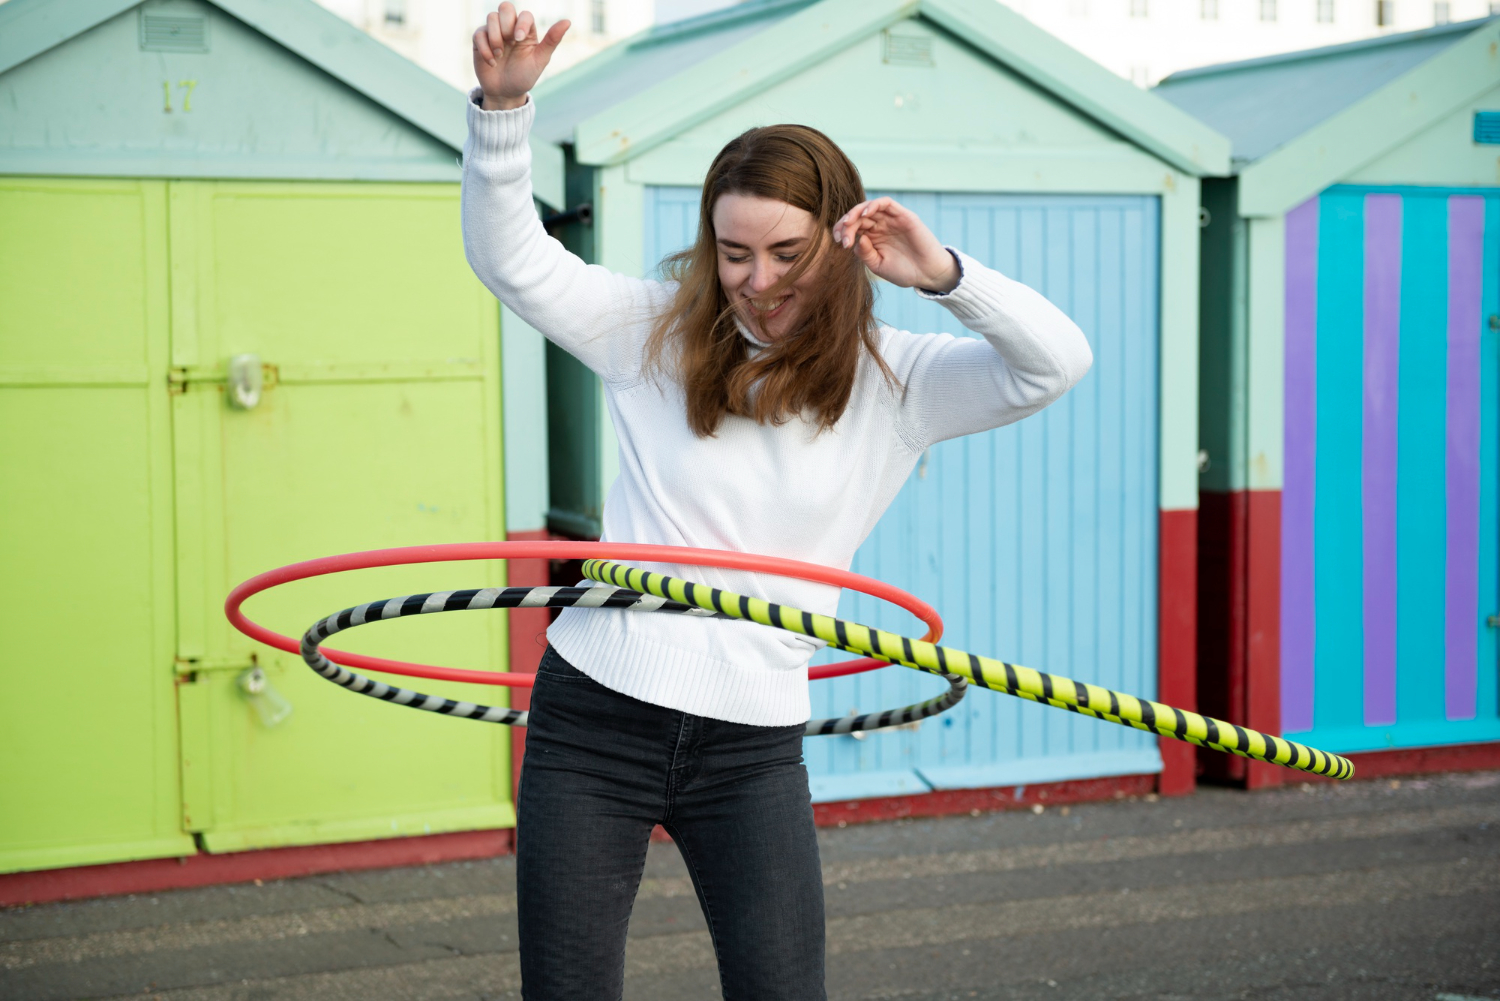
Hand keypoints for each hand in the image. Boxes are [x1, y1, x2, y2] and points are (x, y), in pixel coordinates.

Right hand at [473, 3, 568, 110]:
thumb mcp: (540, 60)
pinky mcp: (480, 41)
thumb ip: (552, 40)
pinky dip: (485, 48)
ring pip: (490, 17)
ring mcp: (494, 33)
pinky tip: (492, 62)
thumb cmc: (525, 76)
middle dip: (506, 24)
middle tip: (509, 43)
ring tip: (499, 56)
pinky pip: (478, 33)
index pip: (524, 14)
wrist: (506, 93)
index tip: (518, 40)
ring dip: (495, 38)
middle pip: (505, 7)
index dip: (520, 23)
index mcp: (526, 30)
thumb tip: (567, 21)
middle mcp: (510, 28)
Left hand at [832, 197, 959, 292]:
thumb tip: (857, 239)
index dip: (841, 231)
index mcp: (872, 238)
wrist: (928, 274)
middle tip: (840, 235)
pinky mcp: (903, 216)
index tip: (837, 242)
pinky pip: (886, 203)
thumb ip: (865, 254)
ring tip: (848, 223)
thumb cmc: (904, 271)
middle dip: (845, 223)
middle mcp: (880, 226)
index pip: (852, 228)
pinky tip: (865, 214)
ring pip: (870, 207)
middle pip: (858, 216)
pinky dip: (874, 205)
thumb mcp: (878, 266)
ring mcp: (891, 220)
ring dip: (856, 212)